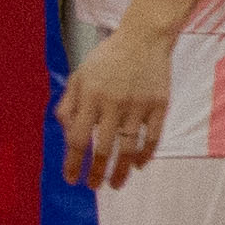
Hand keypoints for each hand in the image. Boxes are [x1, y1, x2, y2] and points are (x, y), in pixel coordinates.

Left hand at [56, 20, 175, 189]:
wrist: (143, 38)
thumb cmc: (107, 59)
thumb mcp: (79, 76)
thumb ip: (68, 104)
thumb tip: (64, 133)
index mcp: (90, 97)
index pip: (77, 138)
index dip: (72, 162)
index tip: (71, 178)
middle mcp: (113, 103)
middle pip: (102, 148)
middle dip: (96, 172)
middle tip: (93, 186)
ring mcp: (138, 105)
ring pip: (129, 147)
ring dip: (121, 170)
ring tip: (115, 184)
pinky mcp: (160, 105)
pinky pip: (154, 136)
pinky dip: (146, 154)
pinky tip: (138, 166)